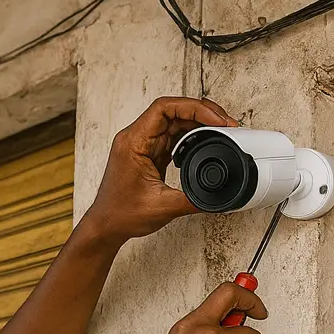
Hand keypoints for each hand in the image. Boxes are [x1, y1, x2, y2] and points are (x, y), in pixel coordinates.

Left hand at [85, 96, 237, 242]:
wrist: (107, 225)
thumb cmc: (121, 214)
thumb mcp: (163, 207)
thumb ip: (194, 199)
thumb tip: (217, 195)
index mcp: (134, 142)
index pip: (164, 108)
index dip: (194, 108)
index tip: (216, 119)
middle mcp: (137, 138)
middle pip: (173, 110)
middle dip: (202, 112)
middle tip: (226, 123)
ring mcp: (144, 144)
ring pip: (175, 121)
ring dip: (199, 122)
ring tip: (221, 129)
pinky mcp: (150, 152)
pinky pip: (173, 135)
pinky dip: (192, 135)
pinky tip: (207, 140)